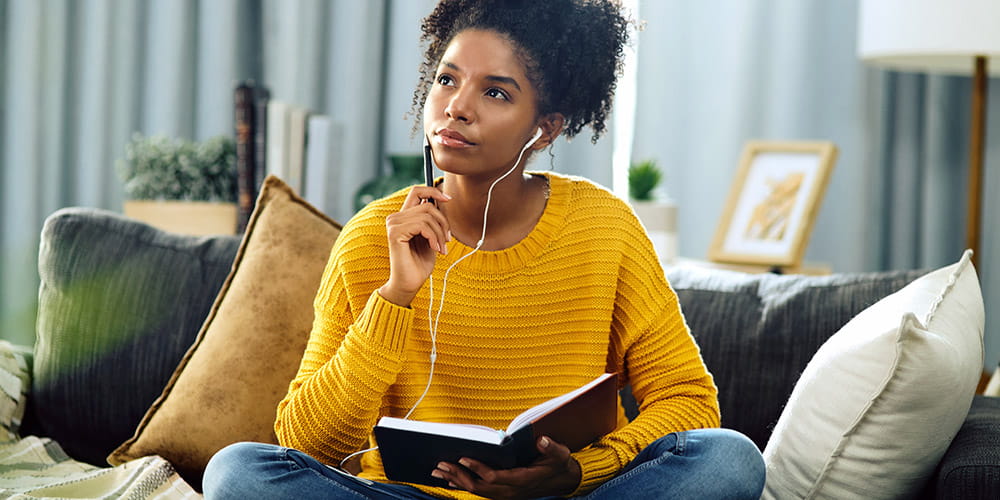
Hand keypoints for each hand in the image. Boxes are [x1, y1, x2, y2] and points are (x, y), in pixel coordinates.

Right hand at [379, 186, 451, 306]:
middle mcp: (395, 217)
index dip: (433, 190)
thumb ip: (432, 220)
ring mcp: (393, 224)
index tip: (448, 199)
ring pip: (427, 215)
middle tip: (448, 240)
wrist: (409, 284)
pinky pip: (422, 225)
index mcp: (404, 217)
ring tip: (442, 248)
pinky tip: (435, 249)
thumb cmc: (419, 263)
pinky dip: (433, 237)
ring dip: (440, 233)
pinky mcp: (395, 233)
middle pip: (428, 205)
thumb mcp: (431, 237)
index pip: (416, 190)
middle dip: (443, 222)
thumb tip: (442, 202)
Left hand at [432, 436, 581, 499]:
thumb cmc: (558, 463)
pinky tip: (450, 480)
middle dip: (459, 475)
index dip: (478, 468)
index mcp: (523, 480)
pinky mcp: (503, 493)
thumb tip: (542, 440)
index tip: (463, 457)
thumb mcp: (560, 453)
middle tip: (440, 464)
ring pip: (477, 491)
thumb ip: (551, 448)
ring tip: (438, 470)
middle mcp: (511, 491)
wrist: (563, 480)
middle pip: (480, 487)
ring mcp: (506, 494)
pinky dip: (464, 485)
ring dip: (457, 480)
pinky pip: (480, 492)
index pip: (495, 477)